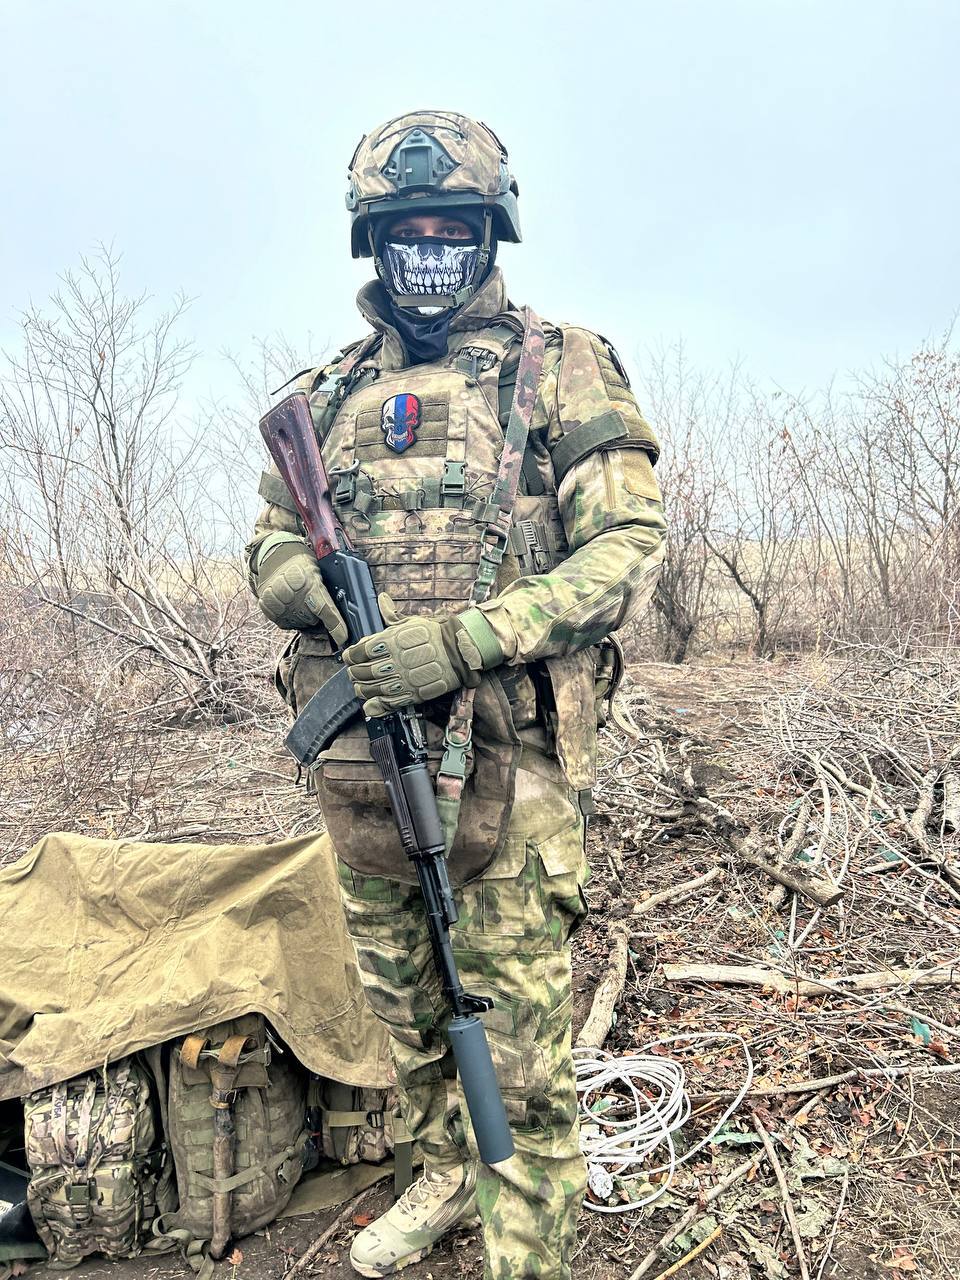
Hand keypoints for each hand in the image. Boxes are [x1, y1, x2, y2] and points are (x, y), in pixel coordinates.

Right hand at [254, 534, 347, 643]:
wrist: (275, 556)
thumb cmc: (302, 564)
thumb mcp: (319, 571)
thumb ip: (328, 591)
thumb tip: (342, 615)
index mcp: (307, 581)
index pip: (324, 608)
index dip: (335, 625)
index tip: (342, 638)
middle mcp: (290, 593)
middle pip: (312, 619)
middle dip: (316, 613)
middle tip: (311, 597)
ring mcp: (276, 601)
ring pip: (300, 623)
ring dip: (303, 615)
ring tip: (299, 597)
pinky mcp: (267, 608)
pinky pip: (286, 623)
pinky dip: (291, 616)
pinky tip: (289, 603)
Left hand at [343, 596, 488, 717]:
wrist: (460, 651)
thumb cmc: (435, 634)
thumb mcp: (412, 621)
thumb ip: (392, 616)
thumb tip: (382, 600)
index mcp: (390, 641)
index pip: (360, 652)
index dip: (350, 656)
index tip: (348, 657)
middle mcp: (394, 661)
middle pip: (363, 672)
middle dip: (354, 673)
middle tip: (354, 672)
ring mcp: (403, 679)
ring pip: (373, 689)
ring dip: (362, 689)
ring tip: (360, 686)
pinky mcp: (413, 693)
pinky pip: (389, 702)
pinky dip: (377, 704)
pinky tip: (371, 703)